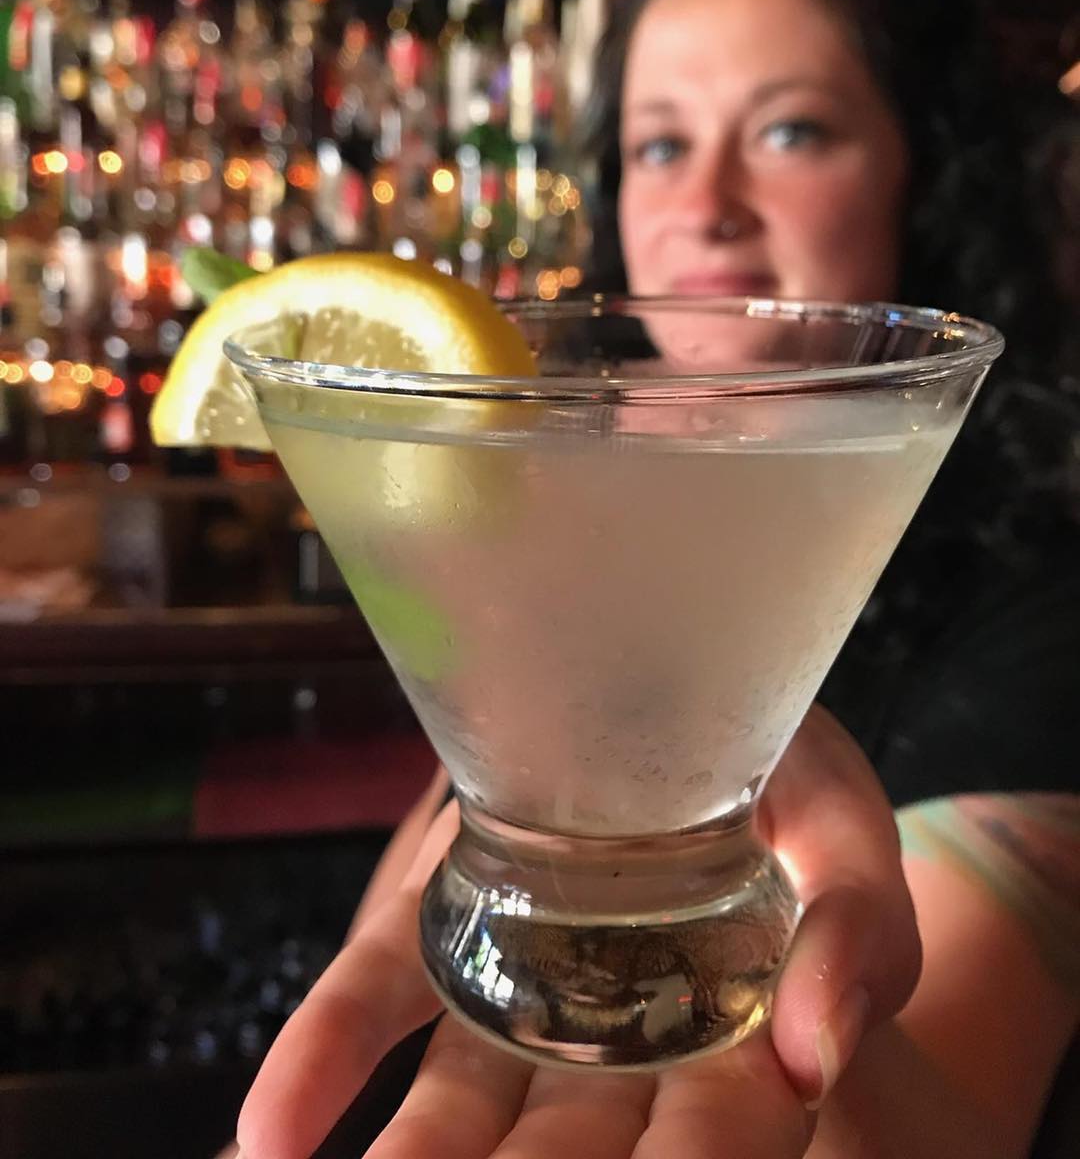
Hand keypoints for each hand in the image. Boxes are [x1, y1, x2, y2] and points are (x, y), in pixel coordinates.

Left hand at [236, 707, 919, 1158]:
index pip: (705, 1144)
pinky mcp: (438, 922)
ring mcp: (515, 984)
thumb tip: (817, 1053)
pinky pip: (375, 999)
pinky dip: (321, 1062)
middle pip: (559, 1155)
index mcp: (729, 1042)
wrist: (685, 675)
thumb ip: (854, 933)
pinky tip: (269, 1134)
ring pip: (454, 1107)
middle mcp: (612, 1038)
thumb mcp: (846, 835)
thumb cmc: (787, 770)